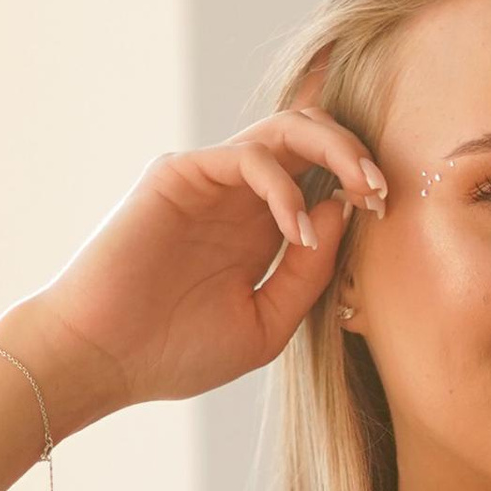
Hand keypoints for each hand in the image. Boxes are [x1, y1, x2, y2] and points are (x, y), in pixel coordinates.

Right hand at [20, 99, 385, 427]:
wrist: (102, 361)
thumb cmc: (174, 353)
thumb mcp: (265, 324)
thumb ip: (309, 274)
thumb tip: (347, 212)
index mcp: (259, 226)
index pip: (322, 176)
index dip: (361, 185)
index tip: (389, 215)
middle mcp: (237, 195)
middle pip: (311, 138)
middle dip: (357, 154)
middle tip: (384, 192)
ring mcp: (209, 180)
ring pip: (287, 129)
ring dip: (336, 150)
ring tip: (364, 192)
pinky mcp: (180, 173)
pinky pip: (249, 157)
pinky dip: (285, 188)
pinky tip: (298, 232)